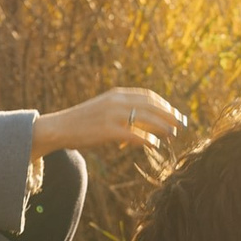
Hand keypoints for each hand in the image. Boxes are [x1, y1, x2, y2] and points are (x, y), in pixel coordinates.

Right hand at [33, 86, 186, 159]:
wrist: (58, 128)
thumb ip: (122, 114)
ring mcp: (112, 115)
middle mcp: (116, 101)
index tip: (176, 113)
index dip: (165, 105)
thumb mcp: (103, 111)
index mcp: (117, 95)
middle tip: (182, 124)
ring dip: (163, 127)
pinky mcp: (108, 130)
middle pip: (152, 106)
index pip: (148, 96)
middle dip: (170, 115)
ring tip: (172, 135)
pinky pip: (134, 135)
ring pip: (146, 119)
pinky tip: (154, 146)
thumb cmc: (81, 122)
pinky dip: (147, 140)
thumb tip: (141, 129)